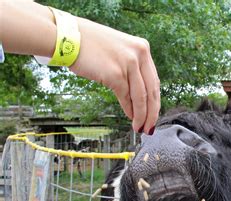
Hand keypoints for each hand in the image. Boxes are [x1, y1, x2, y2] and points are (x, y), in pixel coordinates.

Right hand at [70, 18, 159, 133]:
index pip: (154, 81)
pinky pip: (126, 97)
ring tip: (139, 126)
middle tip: (150, 127)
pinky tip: (130, 117)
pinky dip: (129, 110)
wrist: (68, 36)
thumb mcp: (119, 50)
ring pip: (141, 97)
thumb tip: (139, 94)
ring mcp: (128, 63)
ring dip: (141, 115)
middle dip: (152, 113)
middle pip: (151, 91)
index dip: (155, 101)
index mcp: (142, 48)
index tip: (154, 113)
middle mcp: (139, 54)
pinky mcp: (115, 73)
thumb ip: (132, 67)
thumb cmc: (90, 45)